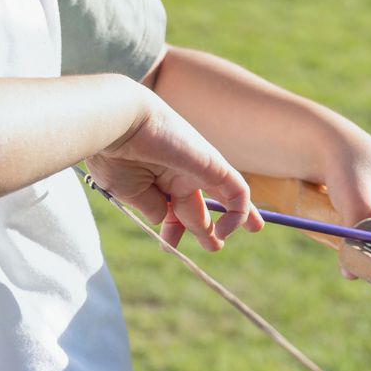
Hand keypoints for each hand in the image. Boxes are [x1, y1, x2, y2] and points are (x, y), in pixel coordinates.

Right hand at [89, 86, 262, 250]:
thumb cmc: (117, 156)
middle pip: (199, 203)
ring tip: (253, 229)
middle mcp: (179, 173)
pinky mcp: (214, 164)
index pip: (173, 208)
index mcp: (157, 179)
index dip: (173, 229)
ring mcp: (198, 168)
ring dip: (238, 215)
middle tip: (214, 246)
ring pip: (228, 193)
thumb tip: (165, 218)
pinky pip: (237, 190)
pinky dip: (239, 211)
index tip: (167, 246)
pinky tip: (228, 229)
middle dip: (205, 227)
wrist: (121, 124)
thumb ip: (151, 207)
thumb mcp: (130, 191)